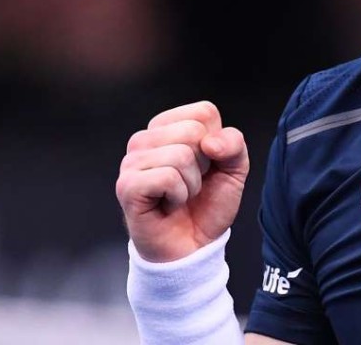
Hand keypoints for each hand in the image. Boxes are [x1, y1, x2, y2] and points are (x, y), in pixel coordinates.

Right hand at [116, 101, 249, 262]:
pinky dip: (178, 196)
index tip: (206, 167)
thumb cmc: (207, 206)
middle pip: (192, 131)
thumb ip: (233, 144)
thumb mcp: (234, 170)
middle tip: (190, 185)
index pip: (204, 112)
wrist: (193, 248)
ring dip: (191, 184)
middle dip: (204, 165)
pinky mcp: (127, 186)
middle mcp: (144, 139)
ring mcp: (132, 162)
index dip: (217, 144)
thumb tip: (209, 142)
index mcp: (166, 127)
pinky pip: (168, 177)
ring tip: (179, 197)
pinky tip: (168, 206)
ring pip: (181, 154)